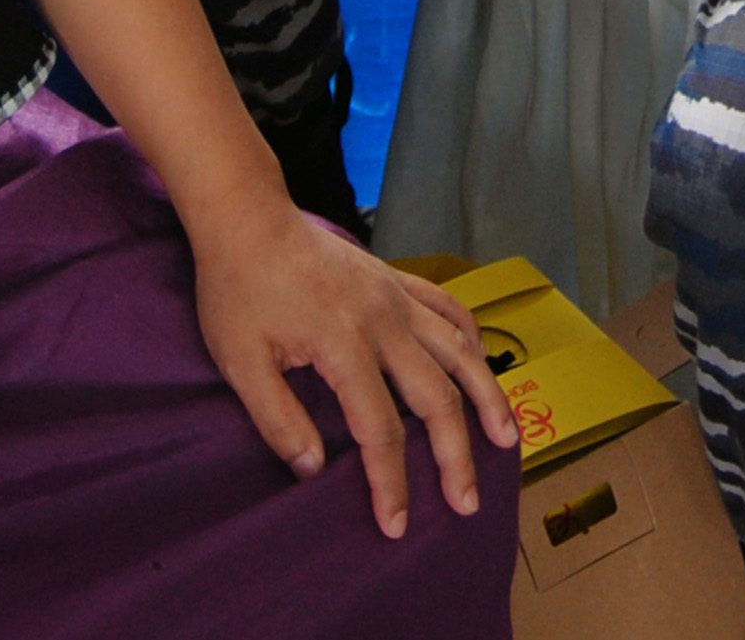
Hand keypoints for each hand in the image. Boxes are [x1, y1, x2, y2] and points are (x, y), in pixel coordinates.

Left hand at [182, 188, 513, 539]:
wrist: (247, 219)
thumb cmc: (237, 291)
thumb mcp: (240, 361)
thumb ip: (277, 419)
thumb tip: (314, 471)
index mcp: (344, 346)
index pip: (379, 431)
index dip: (392, 483)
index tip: (398, 525)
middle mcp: (384, 322)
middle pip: (436, 398)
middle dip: (455, 456)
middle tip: (467, 503)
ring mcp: (396, 297)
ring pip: (460, 352)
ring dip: (488, 398)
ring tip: (506, 439)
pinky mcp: (397, 279)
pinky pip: (449, 308)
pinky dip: (471, 339)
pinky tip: (481, 364)